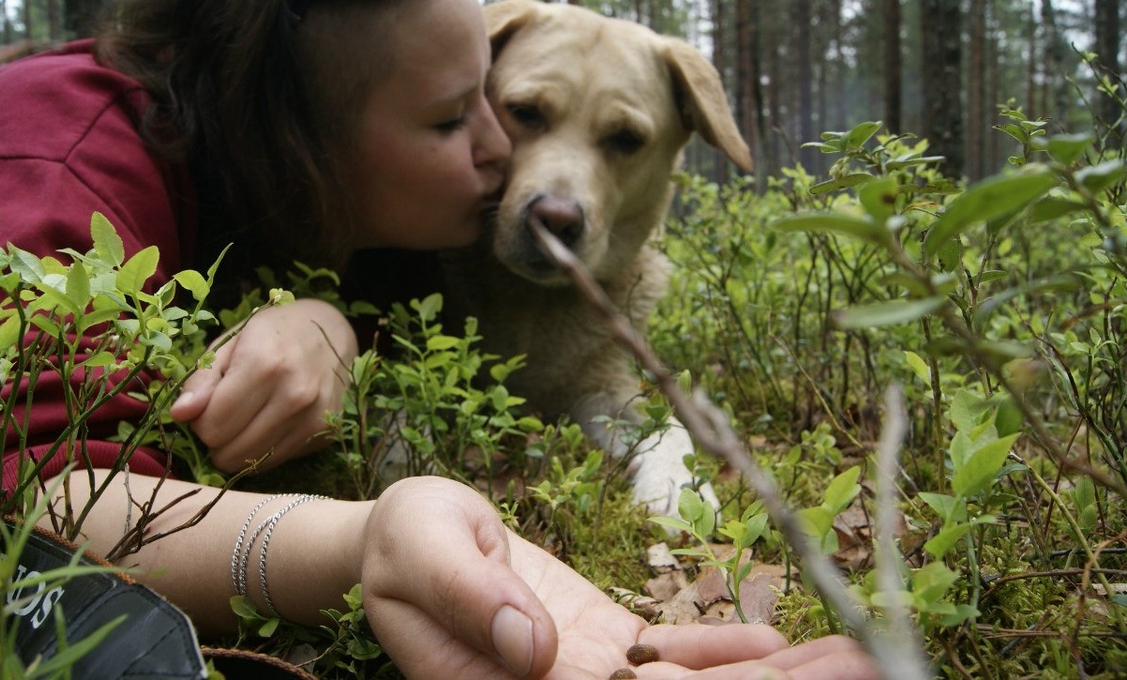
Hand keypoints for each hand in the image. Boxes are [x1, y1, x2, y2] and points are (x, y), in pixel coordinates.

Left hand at [169, 298, 357, 471]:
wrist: (331, 332)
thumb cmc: (272, 333)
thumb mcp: (230, 343)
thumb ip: (201, 380)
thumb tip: (179, 416)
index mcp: (265, 364)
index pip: (212, 426)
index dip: (200, 420)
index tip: (209, 403)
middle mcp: (294, 395)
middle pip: (230, 452)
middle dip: (218, 438)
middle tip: (226, 413)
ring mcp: (314, 418)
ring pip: (252, 463)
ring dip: (239, 447)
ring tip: (246, 419)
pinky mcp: (325, 433)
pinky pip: (276, 461)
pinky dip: (263, 449)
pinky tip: (270, 422)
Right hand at [360, 477, 878, 679]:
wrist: (403, 539)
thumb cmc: (403, 540)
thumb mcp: (422, 549)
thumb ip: (470, 597)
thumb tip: (536, 650)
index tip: (787, 678)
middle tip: (863, 665)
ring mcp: (585, 674)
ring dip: (772, 676)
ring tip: (851, 656)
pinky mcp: (600, 645)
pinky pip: (670, 657)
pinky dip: (728, 653)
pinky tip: (782, 644)